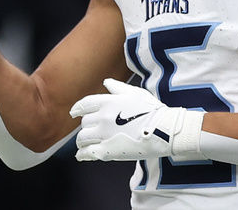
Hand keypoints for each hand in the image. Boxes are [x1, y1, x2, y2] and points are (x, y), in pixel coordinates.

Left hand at [69, 79, 204, 161]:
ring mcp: (104, 135)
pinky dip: (82, 154)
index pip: (85, 104)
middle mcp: (103, 117)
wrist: (164, 129)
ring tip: (85, 144)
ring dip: (82, 141)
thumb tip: (106, 82)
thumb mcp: (136, 93)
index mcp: (108, 102)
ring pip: (82, 138)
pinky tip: (82, 155)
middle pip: (84, 123)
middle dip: (86, 126)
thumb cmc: (153, 110)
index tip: (74, 113)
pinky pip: (87, 153)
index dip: (77, 109)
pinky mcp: (107, 151)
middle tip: (91, 130)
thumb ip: (118, 87)